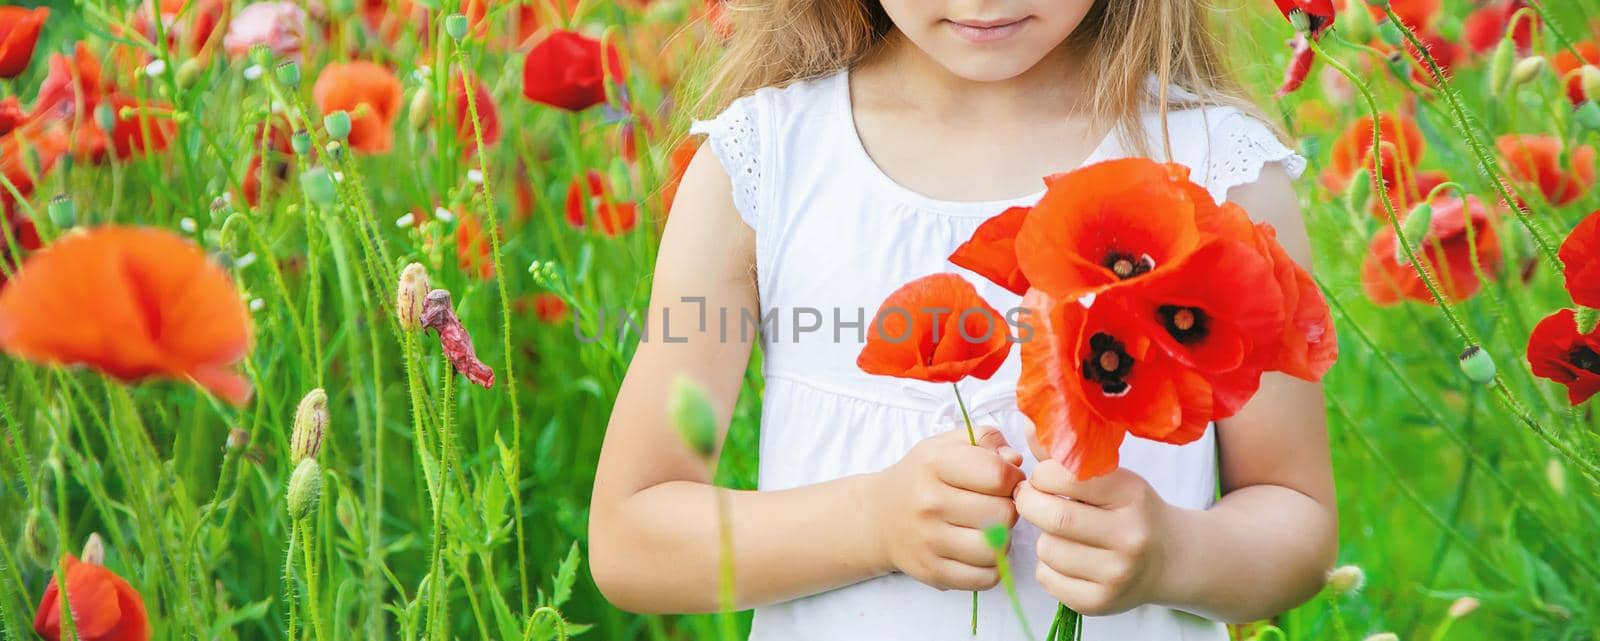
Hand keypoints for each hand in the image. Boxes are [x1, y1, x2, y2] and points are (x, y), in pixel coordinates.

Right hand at [866, 426, 1025, 590]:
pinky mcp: (932, 571)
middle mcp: (929, 502)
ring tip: (988, 529)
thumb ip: (986, 439)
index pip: (998, 475)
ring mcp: (928, 540)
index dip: (1012, 477)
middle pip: (1003, 514)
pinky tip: (978, 551)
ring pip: (996, 549)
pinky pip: (986, 578)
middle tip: (994, 506)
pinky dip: (991, 567)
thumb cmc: (922, 477)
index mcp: (935, 463)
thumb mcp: (947, 445)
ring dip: (1001, 540)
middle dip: (1008, 509)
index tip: (1004, 480)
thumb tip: (1015, 460)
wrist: (878, 516)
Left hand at [1014, 460, 1173, 615]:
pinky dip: (1047, 566)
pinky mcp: (1100, 603)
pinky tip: (1069, 558)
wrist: (1172, 559)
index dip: (1042, 475)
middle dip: (1030, 504)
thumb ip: (1067, 454)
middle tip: (1032, 499)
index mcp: (1131, 495)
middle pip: (1054, 518)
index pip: (1067, 477)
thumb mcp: (1111, 476)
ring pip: (1047, 549)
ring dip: (1043, 537)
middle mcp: (1129, 536)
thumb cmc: (1132, 510)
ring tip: (1062, 533)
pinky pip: (1047, 578)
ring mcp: (1116, 574)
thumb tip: (1027, 423)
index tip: (1043, 478)